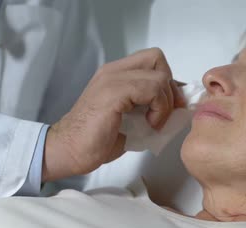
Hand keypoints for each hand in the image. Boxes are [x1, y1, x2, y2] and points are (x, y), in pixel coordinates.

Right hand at [42, 48, 184, 181]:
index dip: (168, 83)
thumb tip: (176, 110)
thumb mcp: (131, 120)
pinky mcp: (114, 92)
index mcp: (116, 75)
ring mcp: (113, 79)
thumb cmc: (97, 140)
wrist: (69, 150)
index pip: (153, 61)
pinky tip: (149, 125)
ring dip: (165, 103)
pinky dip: (159, 109)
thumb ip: (149, 108)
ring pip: (160, 76)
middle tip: (166, 113)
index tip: (170, 108)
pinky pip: (152, 89)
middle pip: (158, 59)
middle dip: (170, 87)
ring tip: (154, 123)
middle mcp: (114, 71)